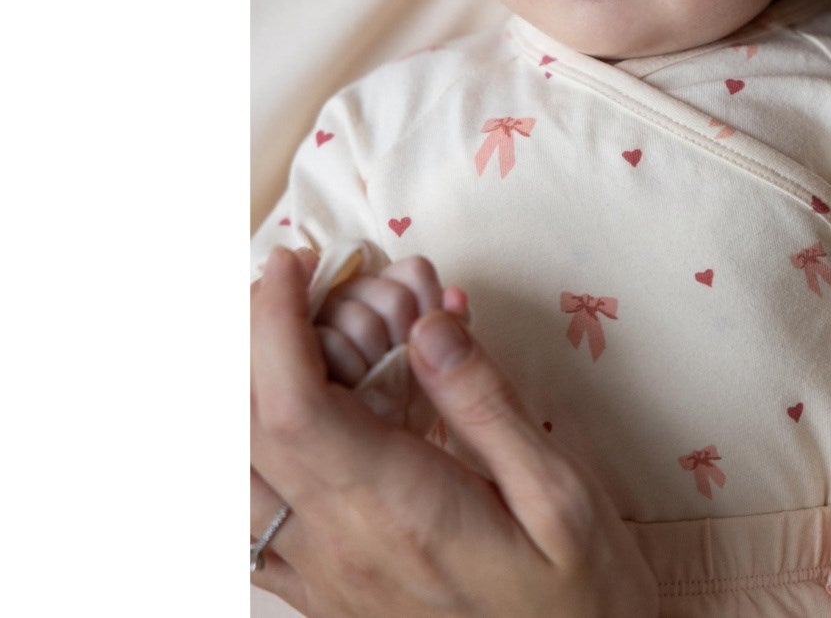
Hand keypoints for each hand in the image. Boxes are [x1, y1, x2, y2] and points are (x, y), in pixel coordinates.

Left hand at [251, 246, 658, 617]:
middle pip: (243, 433)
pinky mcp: (323, 595)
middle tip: (293, 283)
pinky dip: (253, 450)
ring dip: (244, 395)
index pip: (294, 405)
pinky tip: (304, 414)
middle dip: (249, 341)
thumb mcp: (559, 494)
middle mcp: (338, 548)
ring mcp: (321, 579)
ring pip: (235, 479)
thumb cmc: (580, 598)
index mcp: (398, 511)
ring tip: (295, 337)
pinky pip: (254, 520)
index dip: (273, 323)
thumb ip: (485, 404)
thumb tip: (430, 323)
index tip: (293, 261)